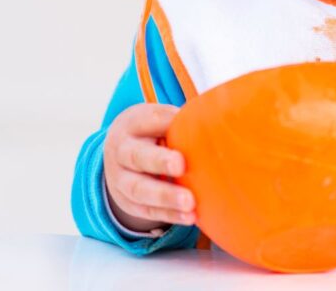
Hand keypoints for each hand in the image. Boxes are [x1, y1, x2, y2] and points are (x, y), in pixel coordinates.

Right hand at [103, 103, 195, 232]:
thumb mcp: (158, 119)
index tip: (183, 127)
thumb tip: (219, 119)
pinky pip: (147, 210)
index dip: (162, 124)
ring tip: (189, 202)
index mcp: (131, 124)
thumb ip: (180, 121)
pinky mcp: (128, 202)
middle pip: (136, 157)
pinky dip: (169, 215)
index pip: (145, 121)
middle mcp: (121, 152)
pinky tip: (190, 217)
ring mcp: (120, 180)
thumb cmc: (150, 132)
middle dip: (159, 162)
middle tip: (181, 166)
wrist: (116, 154)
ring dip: (165, 197)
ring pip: (138, 189)